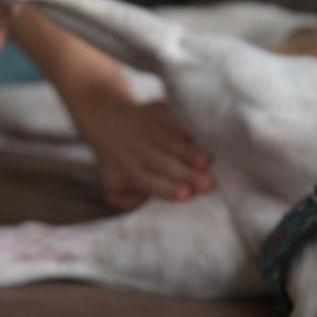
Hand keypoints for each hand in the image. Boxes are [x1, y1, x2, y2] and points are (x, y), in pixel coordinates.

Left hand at [68, 84, 213, 209]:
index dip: (168, 188)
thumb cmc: (120, 161)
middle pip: (164, 164)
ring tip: (208, 161)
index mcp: (130, 171)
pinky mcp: (157, 112)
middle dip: (187, 174)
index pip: (150, 182)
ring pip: (171, 143)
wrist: (108, 118)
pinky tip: (195, 137)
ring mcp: (149, 130)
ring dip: (190, 152)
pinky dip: (182, 127)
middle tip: (209, 184)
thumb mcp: (114, 187)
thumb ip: (130, 203)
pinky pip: (171, 120)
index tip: (187, 195)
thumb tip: (150, 205)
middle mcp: (139, 150)